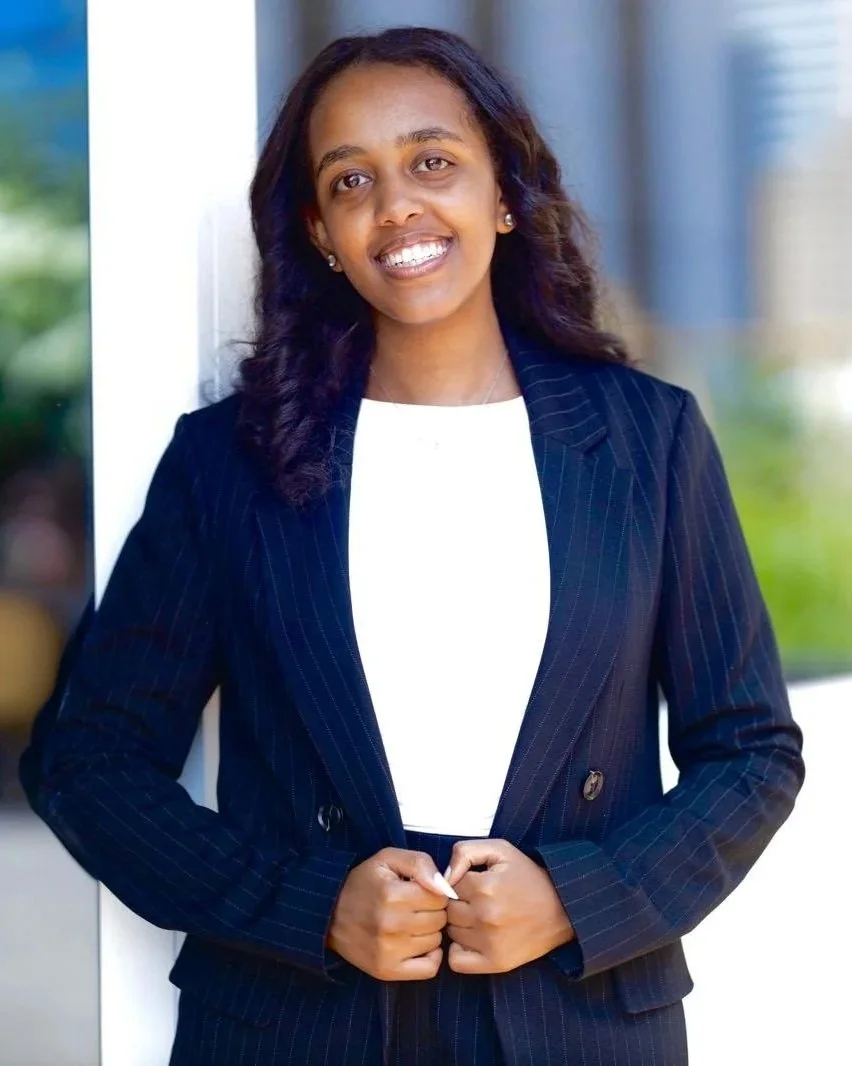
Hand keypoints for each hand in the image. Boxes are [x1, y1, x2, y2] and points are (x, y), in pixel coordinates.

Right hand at [328, 848, 454, 980]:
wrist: (329, 914)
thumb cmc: (364, 883)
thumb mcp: (388, 859)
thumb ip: (420, 863)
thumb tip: (444, 886)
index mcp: (392, 894)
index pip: (440, 896)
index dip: (434, 891)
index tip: (420, 890)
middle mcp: (390, 925)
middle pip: (439, 919)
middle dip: (432, 910)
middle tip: (415, 906)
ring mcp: (388, 951)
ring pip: (435, 941)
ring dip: (429, 931)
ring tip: (411, 923)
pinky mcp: (386, 971)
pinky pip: (429, 968)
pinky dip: (429, 956)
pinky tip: (418, 944)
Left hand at [443, 839, 574, 973]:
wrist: (562, 908)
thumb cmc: (527, 876)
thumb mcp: (500, 850)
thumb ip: (465, 852)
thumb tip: (443, 876)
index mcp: (486, 887)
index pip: (448, 885)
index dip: (459, 882)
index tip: (475, 882)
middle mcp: (486, 916)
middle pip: (448, 910)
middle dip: (458, 903)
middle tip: (478, 900)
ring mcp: (490, 942)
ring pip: (451, 933)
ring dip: (460, 925)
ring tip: (481, 917)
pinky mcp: (496, 963)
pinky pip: (456, 961)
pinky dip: (459, 951)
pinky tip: (474, 939)